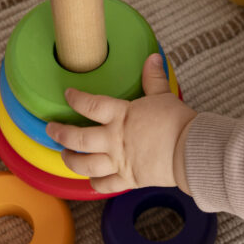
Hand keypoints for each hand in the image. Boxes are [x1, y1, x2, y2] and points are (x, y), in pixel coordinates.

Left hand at [46, 54, 196, 194]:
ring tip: (64, 156)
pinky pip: (105, 185)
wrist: (191, 151)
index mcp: (122, 116)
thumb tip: (153, 58)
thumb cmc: (179, 123)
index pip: (91, 104)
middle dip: (60, 133)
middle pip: (78, 138)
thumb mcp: (164, 96)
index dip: (76, 98)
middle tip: (51, 129)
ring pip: (85, 164)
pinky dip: (95, 184)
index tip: (68, 95)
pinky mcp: (128, 179)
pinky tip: (90, 180)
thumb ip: (154, 79)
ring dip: (70, 160)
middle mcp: (114, 139)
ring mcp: (119, 161)